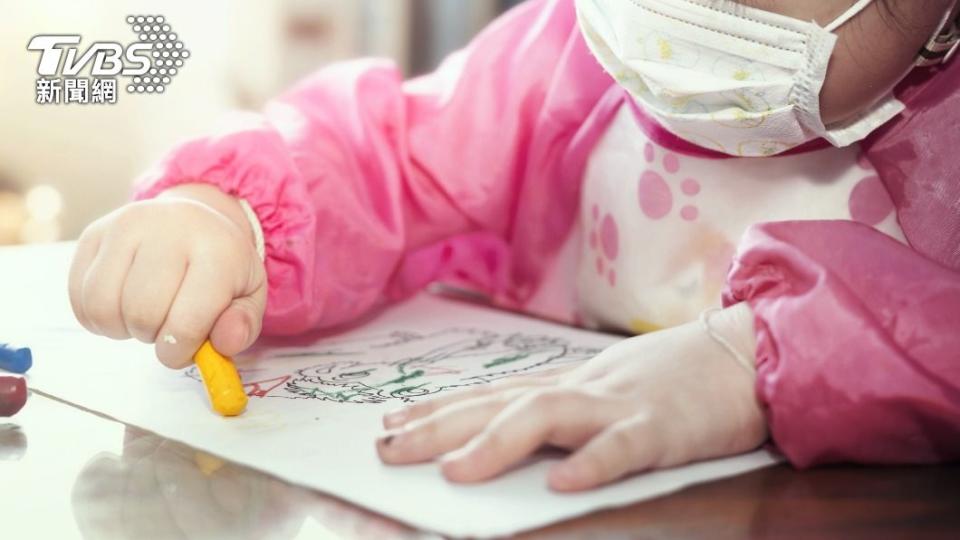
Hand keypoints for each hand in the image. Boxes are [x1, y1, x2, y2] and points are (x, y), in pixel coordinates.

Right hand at [69, 184, 266, 367]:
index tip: (185, 348)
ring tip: (145, 315)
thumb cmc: (222, 268)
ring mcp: (125, 226)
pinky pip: (80, 297)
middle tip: (167, 324)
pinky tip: (122, 305)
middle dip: (154, 336)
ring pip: (103, 307)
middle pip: (141, 314)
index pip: (187, 321)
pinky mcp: (94, 234)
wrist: (194, 221)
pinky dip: (98, 317)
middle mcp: (168, 229)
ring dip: (122, 328)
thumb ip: (242, 325)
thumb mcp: (249, 296)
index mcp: (216, 249)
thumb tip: (225, 344)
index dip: (181, 350)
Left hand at [376, 303, 766, 490]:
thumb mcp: (613, 386)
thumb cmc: (680, 375)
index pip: (493, 393)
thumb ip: (570, 407)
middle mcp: (583, 388)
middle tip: (387, 449)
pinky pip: (624, 446)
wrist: (750, 351)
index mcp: (571, 383)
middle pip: (500, 403)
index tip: (392, 424)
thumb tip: (518, 428)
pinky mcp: (664, 427)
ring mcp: (621, 404)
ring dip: (496, 442)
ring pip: (549, 416)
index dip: (440, 409)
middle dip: (439, 426)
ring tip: (453, 471)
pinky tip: (561, 487)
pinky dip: (592, 464)